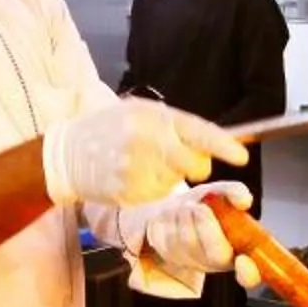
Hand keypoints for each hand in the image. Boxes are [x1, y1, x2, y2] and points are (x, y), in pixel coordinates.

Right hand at [42, 100, 244, 207]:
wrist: (66, 153)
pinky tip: (132, 176)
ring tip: (141, 163)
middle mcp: (146, 142)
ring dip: (168, 175)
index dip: (223, 146)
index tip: (241, 156)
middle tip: (180, 160)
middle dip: (196, 166)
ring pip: (176, 181)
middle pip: (195, 164)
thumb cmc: (107, 128)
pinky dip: (152, 188)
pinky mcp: (130, 193)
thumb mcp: (139, 111)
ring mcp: (137, 171)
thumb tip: (208, 143)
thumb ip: (174, 125)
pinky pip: (158, 195)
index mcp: (152, 117)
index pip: (198, 131)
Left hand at [122, 182, 259, 288]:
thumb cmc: (204, 202)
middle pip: (217, 256)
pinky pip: (169, 237)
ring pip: (189, 241)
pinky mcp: (169, 255)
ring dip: (187, 215)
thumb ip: (235, 192)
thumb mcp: (221, 192)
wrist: (174, 204)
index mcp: (239, 250)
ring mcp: (192, 262)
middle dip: (208, 227)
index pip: (251, 276)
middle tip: (201, 207)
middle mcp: (217, 262)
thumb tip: (244, 201)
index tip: (243, 260)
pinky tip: (175, 213)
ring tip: (189, 205)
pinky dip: (171, 217)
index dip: (249, 273)